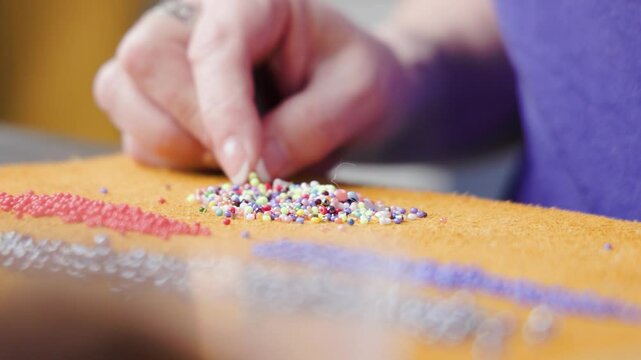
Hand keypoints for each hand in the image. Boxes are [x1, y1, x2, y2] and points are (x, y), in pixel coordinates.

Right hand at [94, 0, 409, 181]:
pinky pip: (135, 133)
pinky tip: (218, 157)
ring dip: (176, 146)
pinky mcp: (155, 97)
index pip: (217, 46)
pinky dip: (172, 160)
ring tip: (239, 156)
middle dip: (195, 128)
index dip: (223, 110)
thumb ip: (311, 127)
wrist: (344, 91)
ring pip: (121, 96)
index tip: (244, 171)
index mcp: (253, 1)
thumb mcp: (359, 96)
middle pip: (145, 62)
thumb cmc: (353, 80)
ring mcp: (168, 56)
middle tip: (251, 161)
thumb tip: (252, 171)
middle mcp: (196, 18)